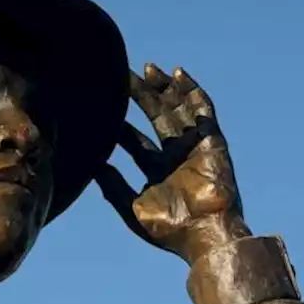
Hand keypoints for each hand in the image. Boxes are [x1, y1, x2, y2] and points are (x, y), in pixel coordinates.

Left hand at [95, 63, 250, 263]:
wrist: (204, 235)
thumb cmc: (169, 230)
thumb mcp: (131, 207)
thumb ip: (112, 185)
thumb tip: (91, 165)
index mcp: (158, 174)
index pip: (136, 142)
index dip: (121, 126)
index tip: (103, 108)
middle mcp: (176, 158)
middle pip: (157, 119)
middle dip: (142, 97)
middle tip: (123, 75)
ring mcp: (195, 148)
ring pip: (179, 110)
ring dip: (165, 88)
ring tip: (149, 68)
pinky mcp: (212, 142)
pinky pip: (202, 111)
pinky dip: (192, 91)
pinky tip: (178, 74)